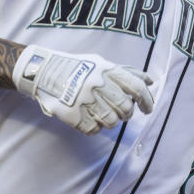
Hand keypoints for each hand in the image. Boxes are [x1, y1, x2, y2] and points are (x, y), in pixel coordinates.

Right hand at [12, 45, 153, 134]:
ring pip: (111, 121)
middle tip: (121, 112)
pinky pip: (93, 130)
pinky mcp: (72, 114)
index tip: (147, 109)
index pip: (136, 87)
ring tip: (101, 113)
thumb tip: (150, 81)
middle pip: (125, 108)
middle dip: (126, 113)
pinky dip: (94, 127)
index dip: (146, 100)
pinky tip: (88, 118)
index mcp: (107, 70)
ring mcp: (84, 100)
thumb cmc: (78, 68)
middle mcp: (98, 84)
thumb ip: (126, 73)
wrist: (43, 71)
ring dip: (110, 121)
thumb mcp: (102, 63)